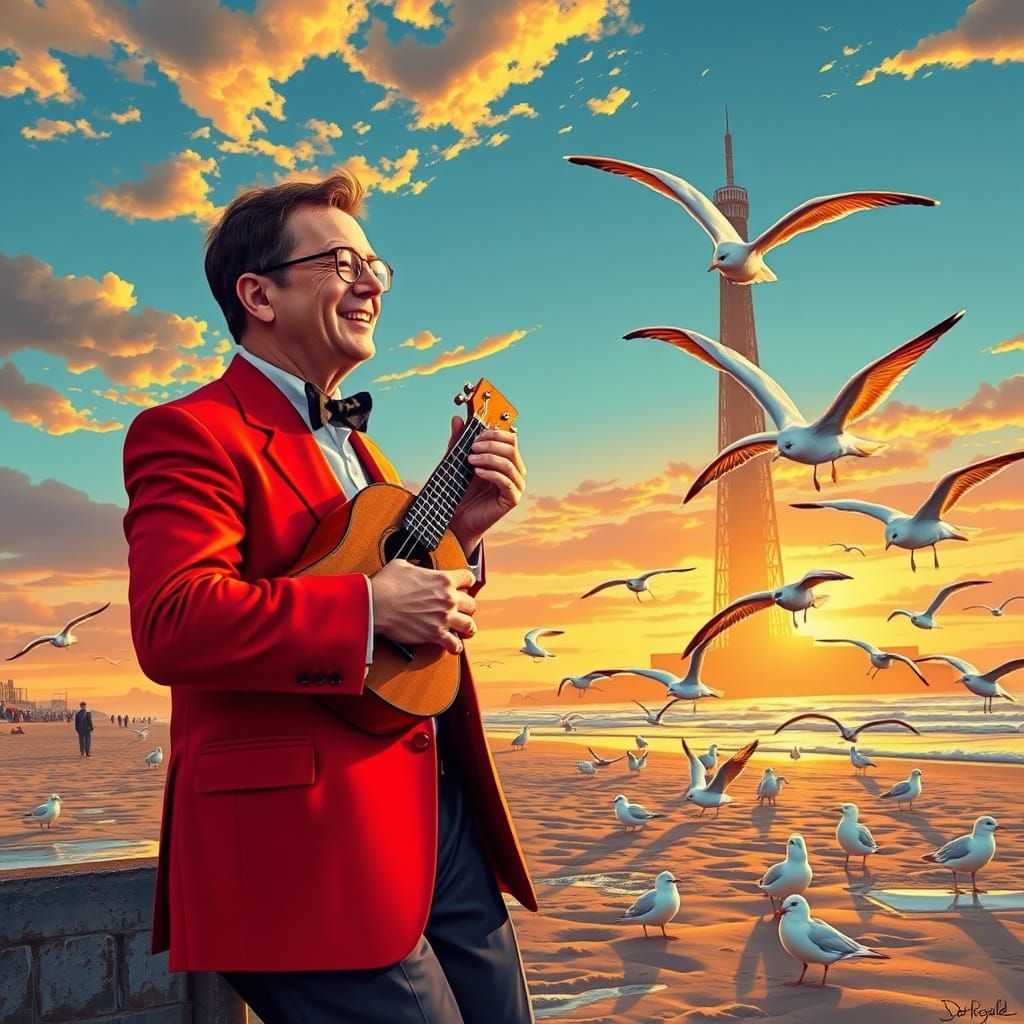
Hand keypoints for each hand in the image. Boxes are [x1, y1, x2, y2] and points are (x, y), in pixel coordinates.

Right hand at [370, 559, 476, 654]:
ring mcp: (444, 617)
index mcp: (443, 579)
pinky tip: (452, 644)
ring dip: (467, 627)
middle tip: (459, 609)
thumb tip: (415, 566)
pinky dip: (455, 646)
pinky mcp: (436, 634)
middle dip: (466, 606)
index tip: (463, 586)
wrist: (376, 605)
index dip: (466, 582)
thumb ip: (416, 565)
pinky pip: (455, 644)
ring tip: (463, 629)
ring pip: (469, 625)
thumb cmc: (386, 584)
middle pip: (471, 603)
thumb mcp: (402, 565)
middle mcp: (448, 598)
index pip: (468, 578)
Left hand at [448, 419, 525, 554]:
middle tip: (472, 447)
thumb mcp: (456, 461)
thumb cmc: (459, 490)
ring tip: (470, 460)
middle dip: (491, 444)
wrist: (456, 518)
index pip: (510, 439)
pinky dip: (491, 474)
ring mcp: (515, 486)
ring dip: (489, 458)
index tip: (475, 436)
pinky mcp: (512, 499)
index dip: (494, 434)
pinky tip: (477, 472)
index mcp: (506, 459)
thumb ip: (458, 441)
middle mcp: (515, 471)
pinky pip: (506, 482)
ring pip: (510, 464)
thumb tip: (457, 418)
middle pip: (511, 448)